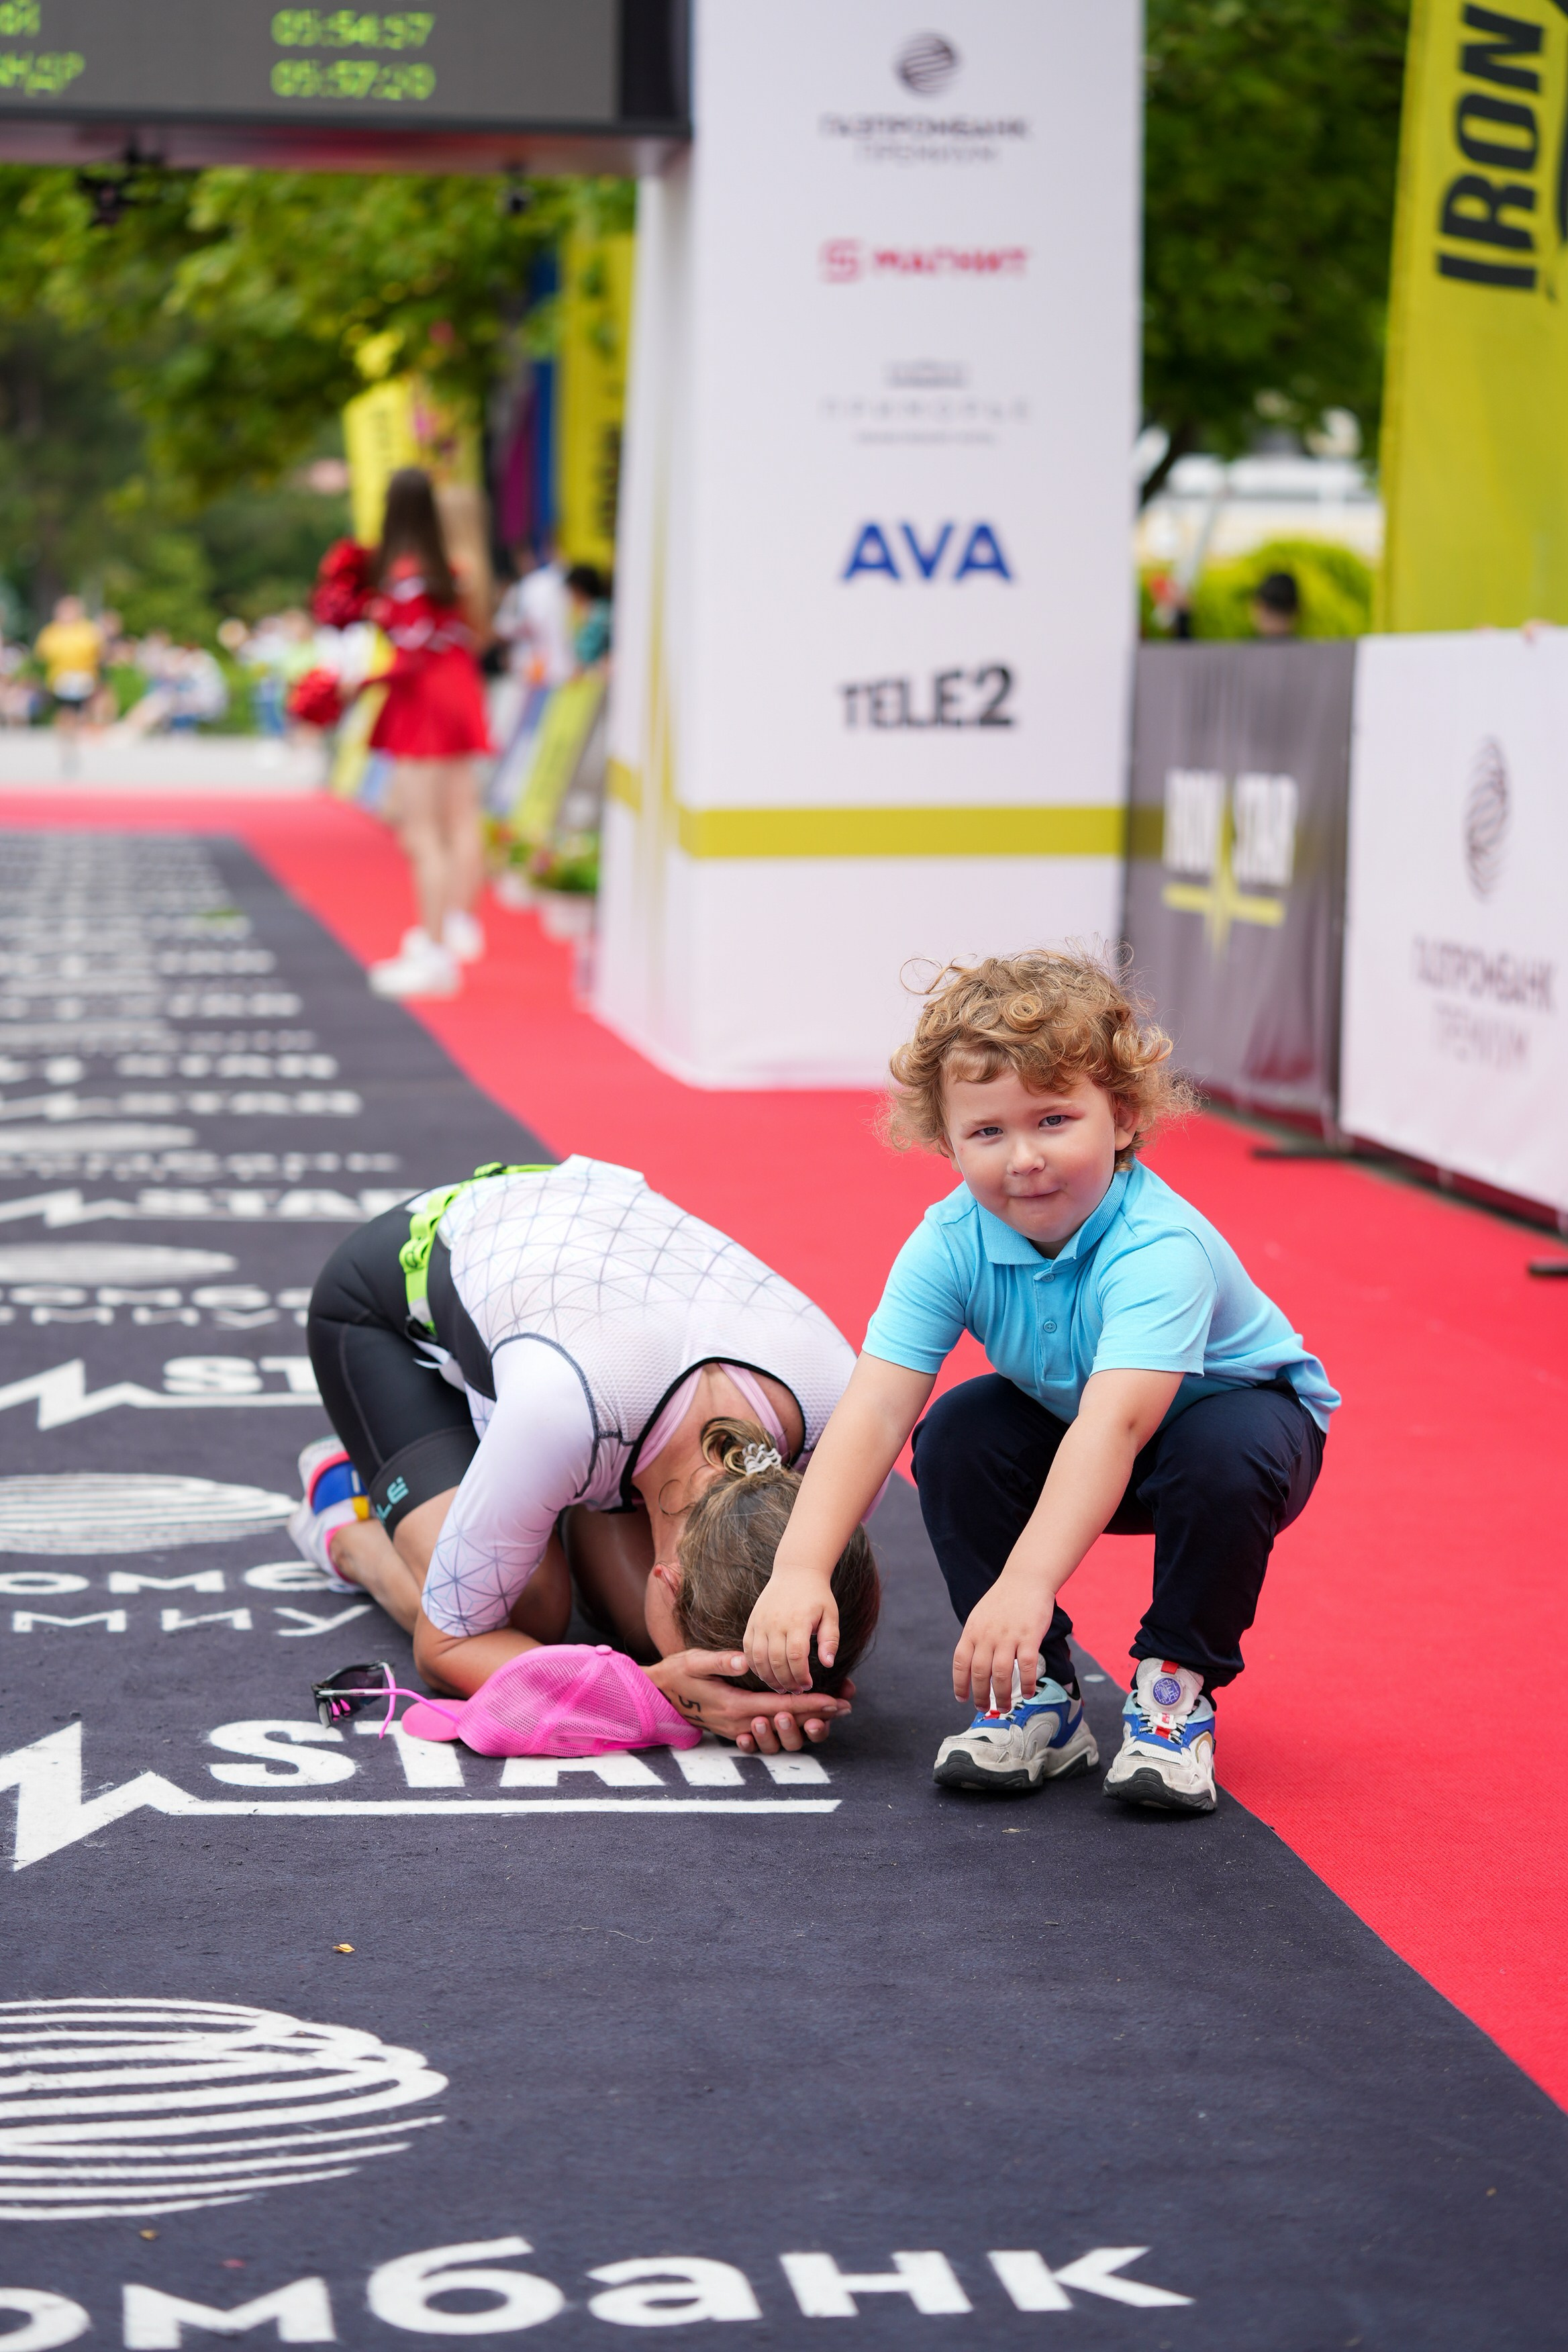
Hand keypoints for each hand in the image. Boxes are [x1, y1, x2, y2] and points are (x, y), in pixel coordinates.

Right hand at [649, 1649, 851, 1748]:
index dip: (811, 1705)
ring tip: (829, 1714)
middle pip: (786, 1723)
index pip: (781, 1707)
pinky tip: (801, 1721)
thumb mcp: (694, 1661)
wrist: (655, 1696)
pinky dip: (787, 1726)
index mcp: (733, 1706)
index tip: (836, 1702)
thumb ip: (721, 1662)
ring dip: (805, 1723)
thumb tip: (746, 1661)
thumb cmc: (676, 1674)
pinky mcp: (733, 1728)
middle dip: (817, 1716)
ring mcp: (735, 1729)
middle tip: (845, 1708)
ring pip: (778, 1731)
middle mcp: (737, 1722)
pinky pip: (766, 1732)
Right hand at [742, 1568, 837, 1693]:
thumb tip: (827, 1664)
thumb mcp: (830, 1615)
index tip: (808, 1685)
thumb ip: (830, 1640)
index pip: (796, 1656)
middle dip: (786, 1681)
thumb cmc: (816, 1596)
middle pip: (776, 1661)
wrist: (795, 1571)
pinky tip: (765, 1674)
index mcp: (797, 1620)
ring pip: (759, 1658)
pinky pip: (747, 1649)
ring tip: (780, 1688)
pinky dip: (754, 1665)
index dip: (800, 1675)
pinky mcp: (752, 1622)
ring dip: (768, 1678)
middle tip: (795, 1692)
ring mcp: (760, 1621)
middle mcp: (775, 1622)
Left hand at [951, 1580, 1051, 1712]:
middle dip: (980, 1696)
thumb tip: (971, 1665)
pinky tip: (1027, 1693)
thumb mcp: (980, 1616)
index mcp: (972, 1630)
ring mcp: (1008, 1636)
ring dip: (1002, 1696)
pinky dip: (1026, 1684)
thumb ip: (975, 1638)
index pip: (960, 1663)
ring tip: (1005, 1707)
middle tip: (984, 1708)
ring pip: (1001, 1674)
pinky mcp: (1029, 1636)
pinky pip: (1026, 1667)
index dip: (959, 1684)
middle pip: (979, 1673)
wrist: (1025, 1579)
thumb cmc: (1003, 1599)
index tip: (962, 1699)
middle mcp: (987, 1635)